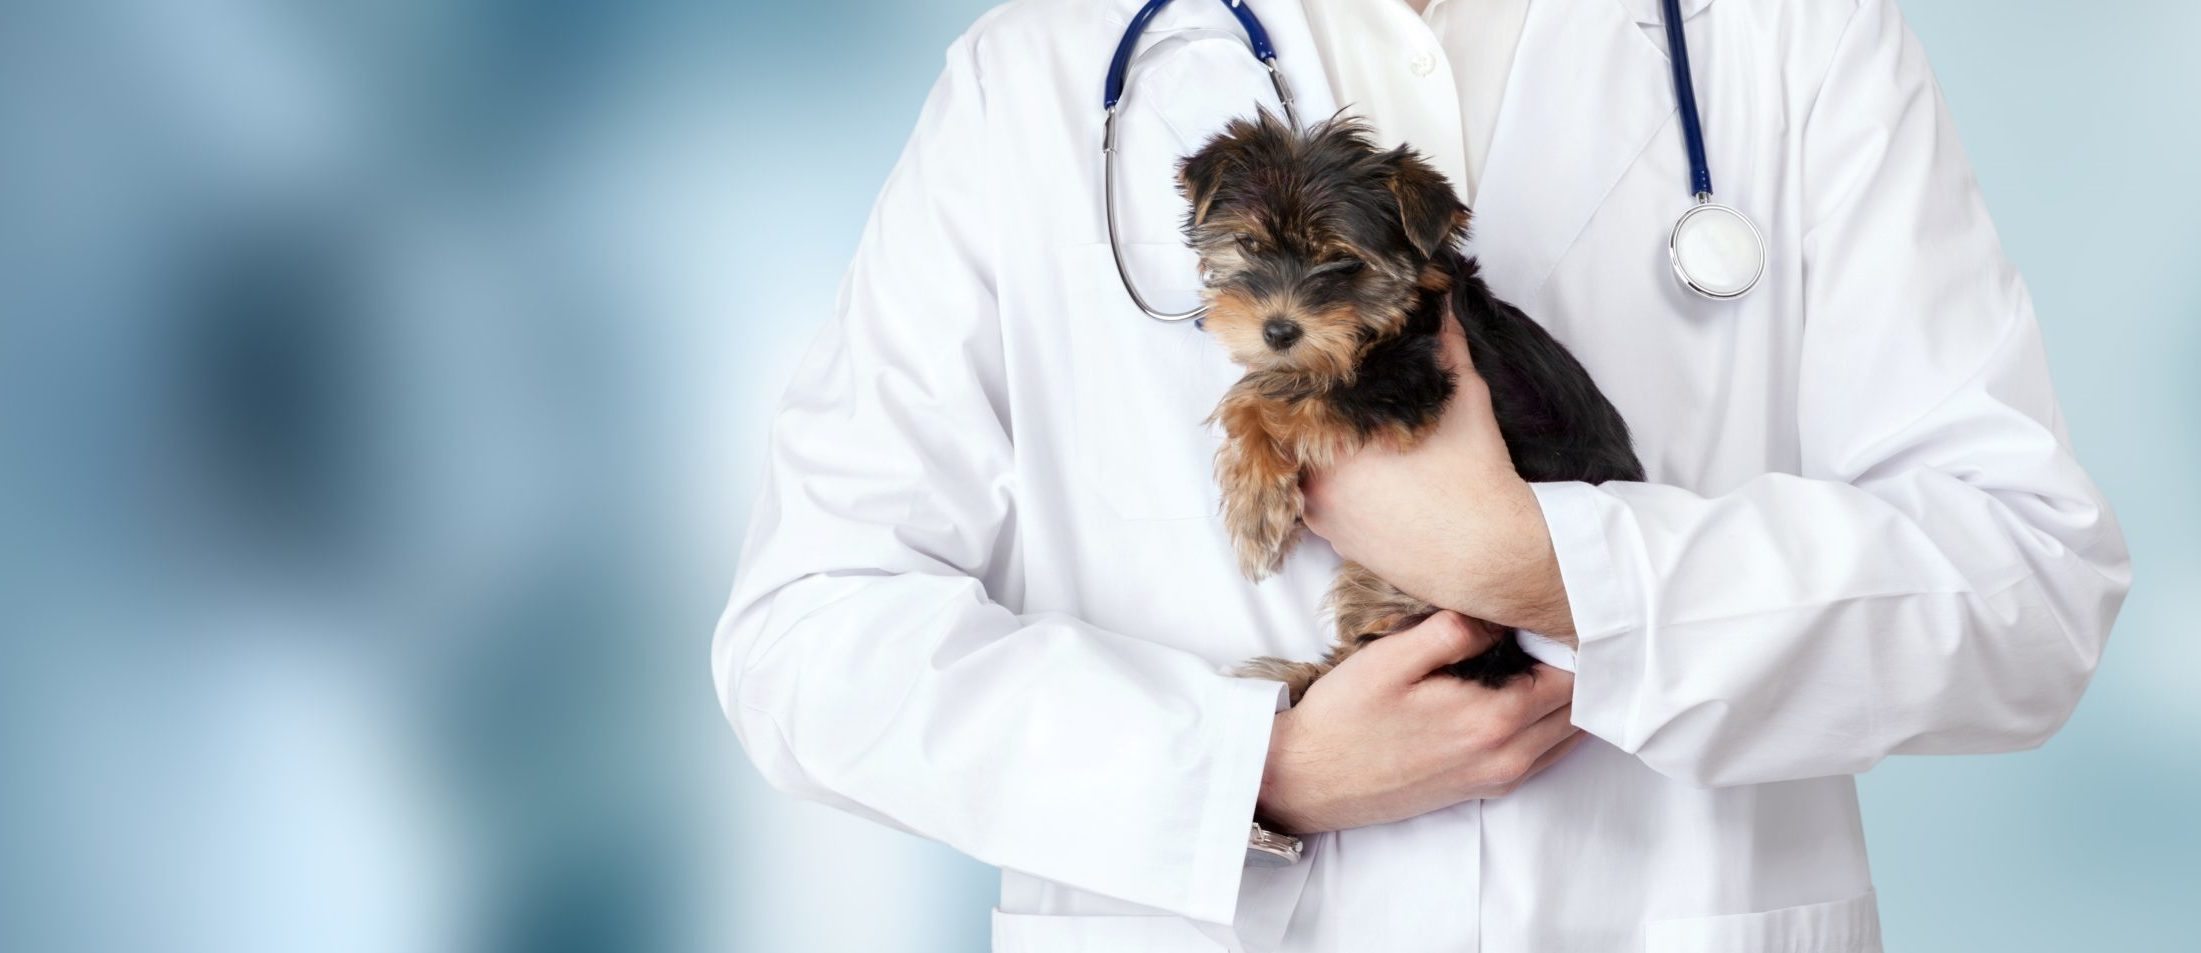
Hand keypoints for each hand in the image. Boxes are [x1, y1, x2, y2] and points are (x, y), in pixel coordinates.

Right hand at [1255, 612, 1585, 834]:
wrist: (1310, 779)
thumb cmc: (1346, 717)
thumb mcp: (1392, 659)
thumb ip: (1454, 631)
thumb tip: (1501, 615)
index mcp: (1492, 720)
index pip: (1572, 677)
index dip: (1570, 641)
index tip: (1549, 612)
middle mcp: (1507, 757)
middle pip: (1578, 709)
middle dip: (1575, 669)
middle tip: (1548, 630)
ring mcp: (1498, 779)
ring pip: (1566, 736)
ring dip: (1565, 698)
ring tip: (1538, 658)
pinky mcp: (1483, 788)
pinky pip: (1543, 756)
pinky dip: (1548, 725)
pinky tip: (1520, 694)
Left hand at [1301, 318, 1575, 638]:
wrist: (1490, 557)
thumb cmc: (1477, 478)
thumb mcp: (1463, 400)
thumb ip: (1445, 347)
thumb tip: (1440, 303)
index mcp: (1338, 441)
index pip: (1297, 395)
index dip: (1307, 374)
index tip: (1321, 361)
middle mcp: (1318, 480)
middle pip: (1294, 433)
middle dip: (1310, 413)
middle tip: (1332, 393)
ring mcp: (1321, 515)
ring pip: (1301, 468)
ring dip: (1316, 449)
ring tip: (1344, 430)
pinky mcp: (1334, 541)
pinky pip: (1314, 501)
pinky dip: (1327, 483)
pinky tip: (1355, 470)